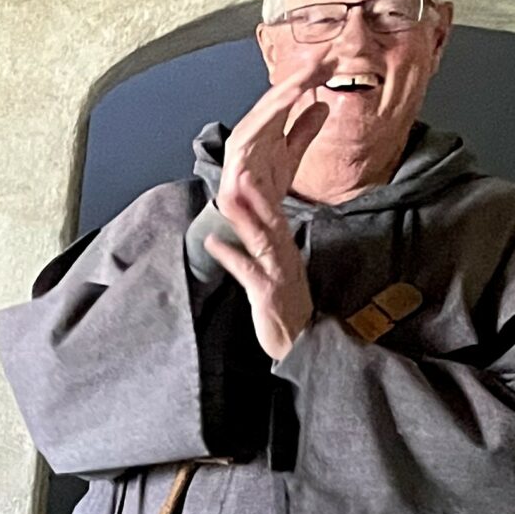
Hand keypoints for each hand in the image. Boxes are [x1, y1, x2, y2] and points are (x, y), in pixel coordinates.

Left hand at [206, 167, 315, 360]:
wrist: (302, 342)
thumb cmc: (289, 310)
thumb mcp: (282, 275)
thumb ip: (272, 253)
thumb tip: (259, 235)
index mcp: (288, 251)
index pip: (276, 217)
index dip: (263, 195)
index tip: (250, 173)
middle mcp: (285, 257)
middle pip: (271, 219)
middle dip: (256, 194)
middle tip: (240, 171)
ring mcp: (277, 273)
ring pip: (261, 238)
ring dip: (244, 216)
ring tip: (227, 196)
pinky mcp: (267, 292)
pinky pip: (247, 270)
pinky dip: (229, 255)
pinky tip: (213, 243)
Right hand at [222, 54, 332, 212]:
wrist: (250, 225)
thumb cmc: (263, 189)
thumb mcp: (290, 156)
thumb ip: (303, 131)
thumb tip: (322, 105)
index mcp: (261, 130)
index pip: (286, 98)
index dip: (306, 79)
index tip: (330, 62)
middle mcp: (247, 135)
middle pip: (273, 101)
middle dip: (294, 79)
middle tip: (320, 59)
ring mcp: (238, 151)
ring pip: (260, 116)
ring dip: (280, 96)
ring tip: (303, 79)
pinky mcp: (233, 169)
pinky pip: (248, 141)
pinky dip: (263, 121)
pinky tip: (282, 105)